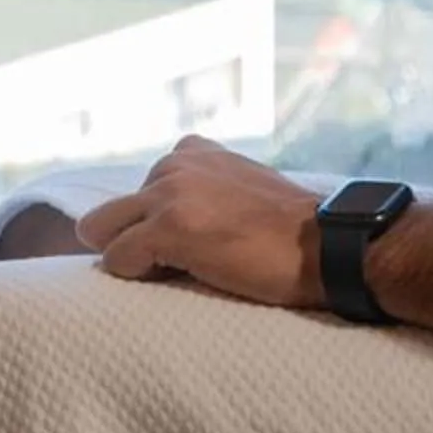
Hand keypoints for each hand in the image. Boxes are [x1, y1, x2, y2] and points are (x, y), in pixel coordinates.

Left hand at [79, 136, 324, 309]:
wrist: (328, 245)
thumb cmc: (290, 230)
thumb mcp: (241, 186)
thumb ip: (203, 189)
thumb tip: (169, 221)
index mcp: (192, 151)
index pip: (141, 190)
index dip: (154, 223)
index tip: (182, 247)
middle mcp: (175, 163)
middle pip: (115, 210)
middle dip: (132, 239)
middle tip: (170, 268)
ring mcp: (169, 194)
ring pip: (104, 230)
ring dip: (129, 256)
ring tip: (170, 276)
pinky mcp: (169, 228)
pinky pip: (118, 258)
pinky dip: (133, 275)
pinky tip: (169, 281)